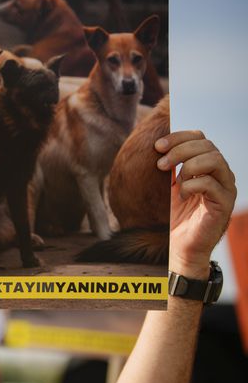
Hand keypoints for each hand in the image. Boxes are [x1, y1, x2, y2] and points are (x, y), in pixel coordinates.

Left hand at [156, 131, 236, 277]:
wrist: (180, 245)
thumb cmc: (175, 215)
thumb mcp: (168, 185)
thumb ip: (169, 166)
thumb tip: (159, 144)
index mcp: (208, 165)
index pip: (200, 138)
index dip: (179, 137)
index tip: (157, 146)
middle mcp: (221, 173)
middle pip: (207, 145)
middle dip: (179, 150)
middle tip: (160, 164)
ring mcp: (225, 187)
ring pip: (214, 159)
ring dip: (188, 166)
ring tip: (174, 181)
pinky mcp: (224, 203)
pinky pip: (210, 183)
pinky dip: (191, 186)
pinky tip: (181, 196)